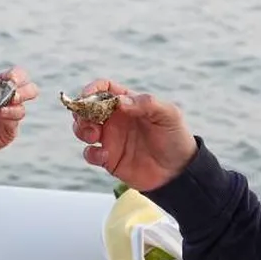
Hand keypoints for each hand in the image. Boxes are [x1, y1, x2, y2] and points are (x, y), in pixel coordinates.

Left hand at [0, 66, 39, 158]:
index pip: (16, 76)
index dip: (17, 75)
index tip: (11, 79)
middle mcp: (7, 100)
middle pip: (30, 90)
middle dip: (26, 89)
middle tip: (14, 92)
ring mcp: (9, 116)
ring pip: (23, 108)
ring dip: (16, 104)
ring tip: (2, 105)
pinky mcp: (7, 131)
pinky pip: (15, 122)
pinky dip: (11, 115)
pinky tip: (1, 113)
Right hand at [69, 79, 196, 192]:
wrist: (179, 170)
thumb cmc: (175, 137)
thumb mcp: (167, 114)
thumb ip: (146, 103)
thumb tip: (119, 102)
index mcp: (128, 103)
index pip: (103, 89)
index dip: (92, 89)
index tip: (86, 96)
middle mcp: (115, 119)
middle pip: (86, 109)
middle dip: (80, 112)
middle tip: (88, 120)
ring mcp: (110, 139)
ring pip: (82, 129)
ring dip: (81, 130)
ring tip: (93, 135)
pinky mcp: (108, 159)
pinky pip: (90, 153)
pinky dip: (91, 153)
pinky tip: (105, 155)